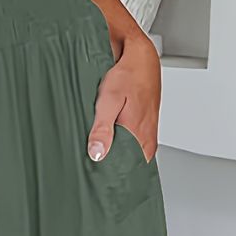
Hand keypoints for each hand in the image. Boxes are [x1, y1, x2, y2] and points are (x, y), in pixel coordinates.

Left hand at [87, 33, 161, 163]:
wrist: (141, 56)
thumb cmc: (129, 74)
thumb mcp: (109, 99)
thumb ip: (103, 128)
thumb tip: (97, 153)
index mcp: (141, 138)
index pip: (128, 171)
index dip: (111, 176)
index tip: (95, 179)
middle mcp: (146, 140)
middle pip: (127, 165)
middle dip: (108, 167)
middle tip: (89, 168)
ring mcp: (145, 134)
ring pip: (127, 154)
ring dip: (111, 154)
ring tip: (94, 153)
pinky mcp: (142, 128)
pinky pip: (128, 143)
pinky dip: (115, 143)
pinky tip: (102, 139)